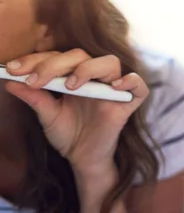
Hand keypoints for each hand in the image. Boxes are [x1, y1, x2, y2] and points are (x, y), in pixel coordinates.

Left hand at [3, 49, 147, 172]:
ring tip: (70, 85)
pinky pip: (139, 87)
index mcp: (74, 74)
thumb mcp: (46, 115)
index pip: (58, 56)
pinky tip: (116, 86)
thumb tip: (10, 82)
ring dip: (88, 68)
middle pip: (81, 55)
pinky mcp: (127, 104)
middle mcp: (95, 77)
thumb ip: (33, 98)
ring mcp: (112, 89)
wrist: (83, 158)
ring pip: (110, 62)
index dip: (36, 60)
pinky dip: (131, 82)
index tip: (13, 70)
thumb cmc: (67, 133)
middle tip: (35, 80)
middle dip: (55, 64)